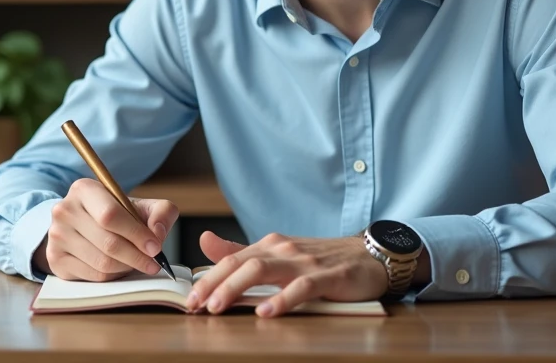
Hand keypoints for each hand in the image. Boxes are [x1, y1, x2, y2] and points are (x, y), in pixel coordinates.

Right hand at [33, 178, 178, 281]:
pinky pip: (93, 276)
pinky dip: (114, 276)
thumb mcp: (141, 206)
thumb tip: (157, 233)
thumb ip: (161, 212)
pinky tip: (120, 268)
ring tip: (137, 263)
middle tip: (153, 263)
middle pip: (107, 242)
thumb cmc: (118, 215)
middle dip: (136, 256)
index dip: (136, 234)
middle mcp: (65, 210)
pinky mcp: (56, 259)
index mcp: (84, 189)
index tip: (155, 247)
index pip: (111, 215)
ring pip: (102, 262)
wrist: (83, 225)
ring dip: (126, 267)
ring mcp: (57, 236)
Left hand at [186, 231, 388, 317]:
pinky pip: (300, 288)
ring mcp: (304, 262)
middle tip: (193, 306)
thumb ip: (242, 252)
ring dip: (236, 289)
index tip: (187, 299)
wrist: (367, 256)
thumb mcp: (279, 253)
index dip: (206, 278)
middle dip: (213, 284)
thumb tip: (205, 241)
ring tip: (218, 307)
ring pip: (262, 270)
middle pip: (240, 264)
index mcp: (269, 245)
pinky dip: (281, 299)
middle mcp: (282, 249)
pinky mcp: (326, 277)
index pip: (230, 260)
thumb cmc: (320, 259)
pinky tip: (265, 313)